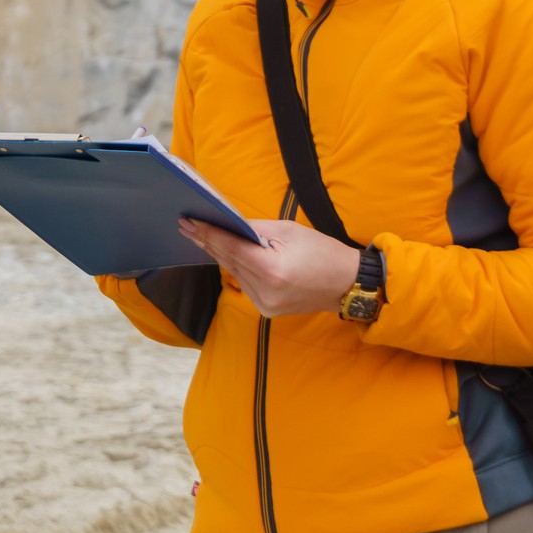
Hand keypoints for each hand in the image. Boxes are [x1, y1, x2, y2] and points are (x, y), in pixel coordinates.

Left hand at [178, 216, 361, 318]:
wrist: (346, 285)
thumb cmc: (322, 252)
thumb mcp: (289, 231)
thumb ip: (255, 230)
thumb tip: (229, 224)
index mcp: (273, 270)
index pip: (232, 248)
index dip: (210, 234)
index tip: (190, 222)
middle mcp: (266, 292)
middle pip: (230, 262)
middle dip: (208, 242)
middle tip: (186, 226)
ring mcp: (265, 305)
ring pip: (235, 274)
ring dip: (219, 254)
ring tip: (200, 236)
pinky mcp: (267, 310)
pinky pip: (245, 284)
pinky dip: (236, 268)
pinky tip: (223, 254)